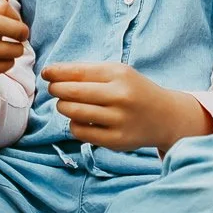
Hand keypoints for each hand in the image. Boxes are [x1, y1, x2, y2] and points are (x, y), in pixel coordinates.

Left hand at [43, 61, 212, 155]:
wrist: (165, 116)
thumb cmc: (134, 90)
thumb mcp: (119, 73)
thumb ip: (87, 72)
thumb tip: (50, 73)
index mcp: (120, 75)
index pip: (78, 72)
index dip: (57, 73)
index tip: (46, 73)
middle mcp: (120, 97)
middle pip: (72, 92)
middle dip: (57, 89)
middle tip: (54, 89)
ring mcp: (119, 120)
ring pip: (73, 113)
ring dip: (62, 106)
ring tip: (65, 103)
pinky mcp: (116, 140)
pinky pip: (80, 132)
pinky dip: (74, 124)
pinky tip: (80, 120)